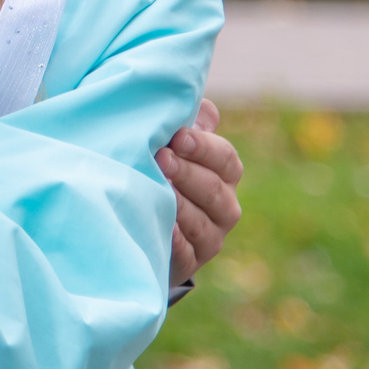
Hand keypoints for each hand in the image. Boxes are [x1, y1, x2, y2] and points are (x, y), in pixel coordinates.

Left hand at [157, 97, 243, 283]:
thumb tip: (200, 105)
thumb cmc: (159, 172)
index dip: (203, 147)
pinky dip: (175, 241)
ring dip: (180, 204)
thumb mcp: (173, 146)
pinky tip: (163, 228)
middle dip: (187, 172)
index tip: (176, 136)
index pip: (224, 159)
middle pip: (214, 189)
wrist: (143, 225)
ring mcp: (209, 237)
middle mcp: (224, 207)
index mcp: (223, 174)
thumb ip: (189, 124)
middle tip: (162, 158)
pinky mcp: (190, 262)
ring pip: (201, 222)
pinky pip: (186, 253)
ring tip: (158, 189)